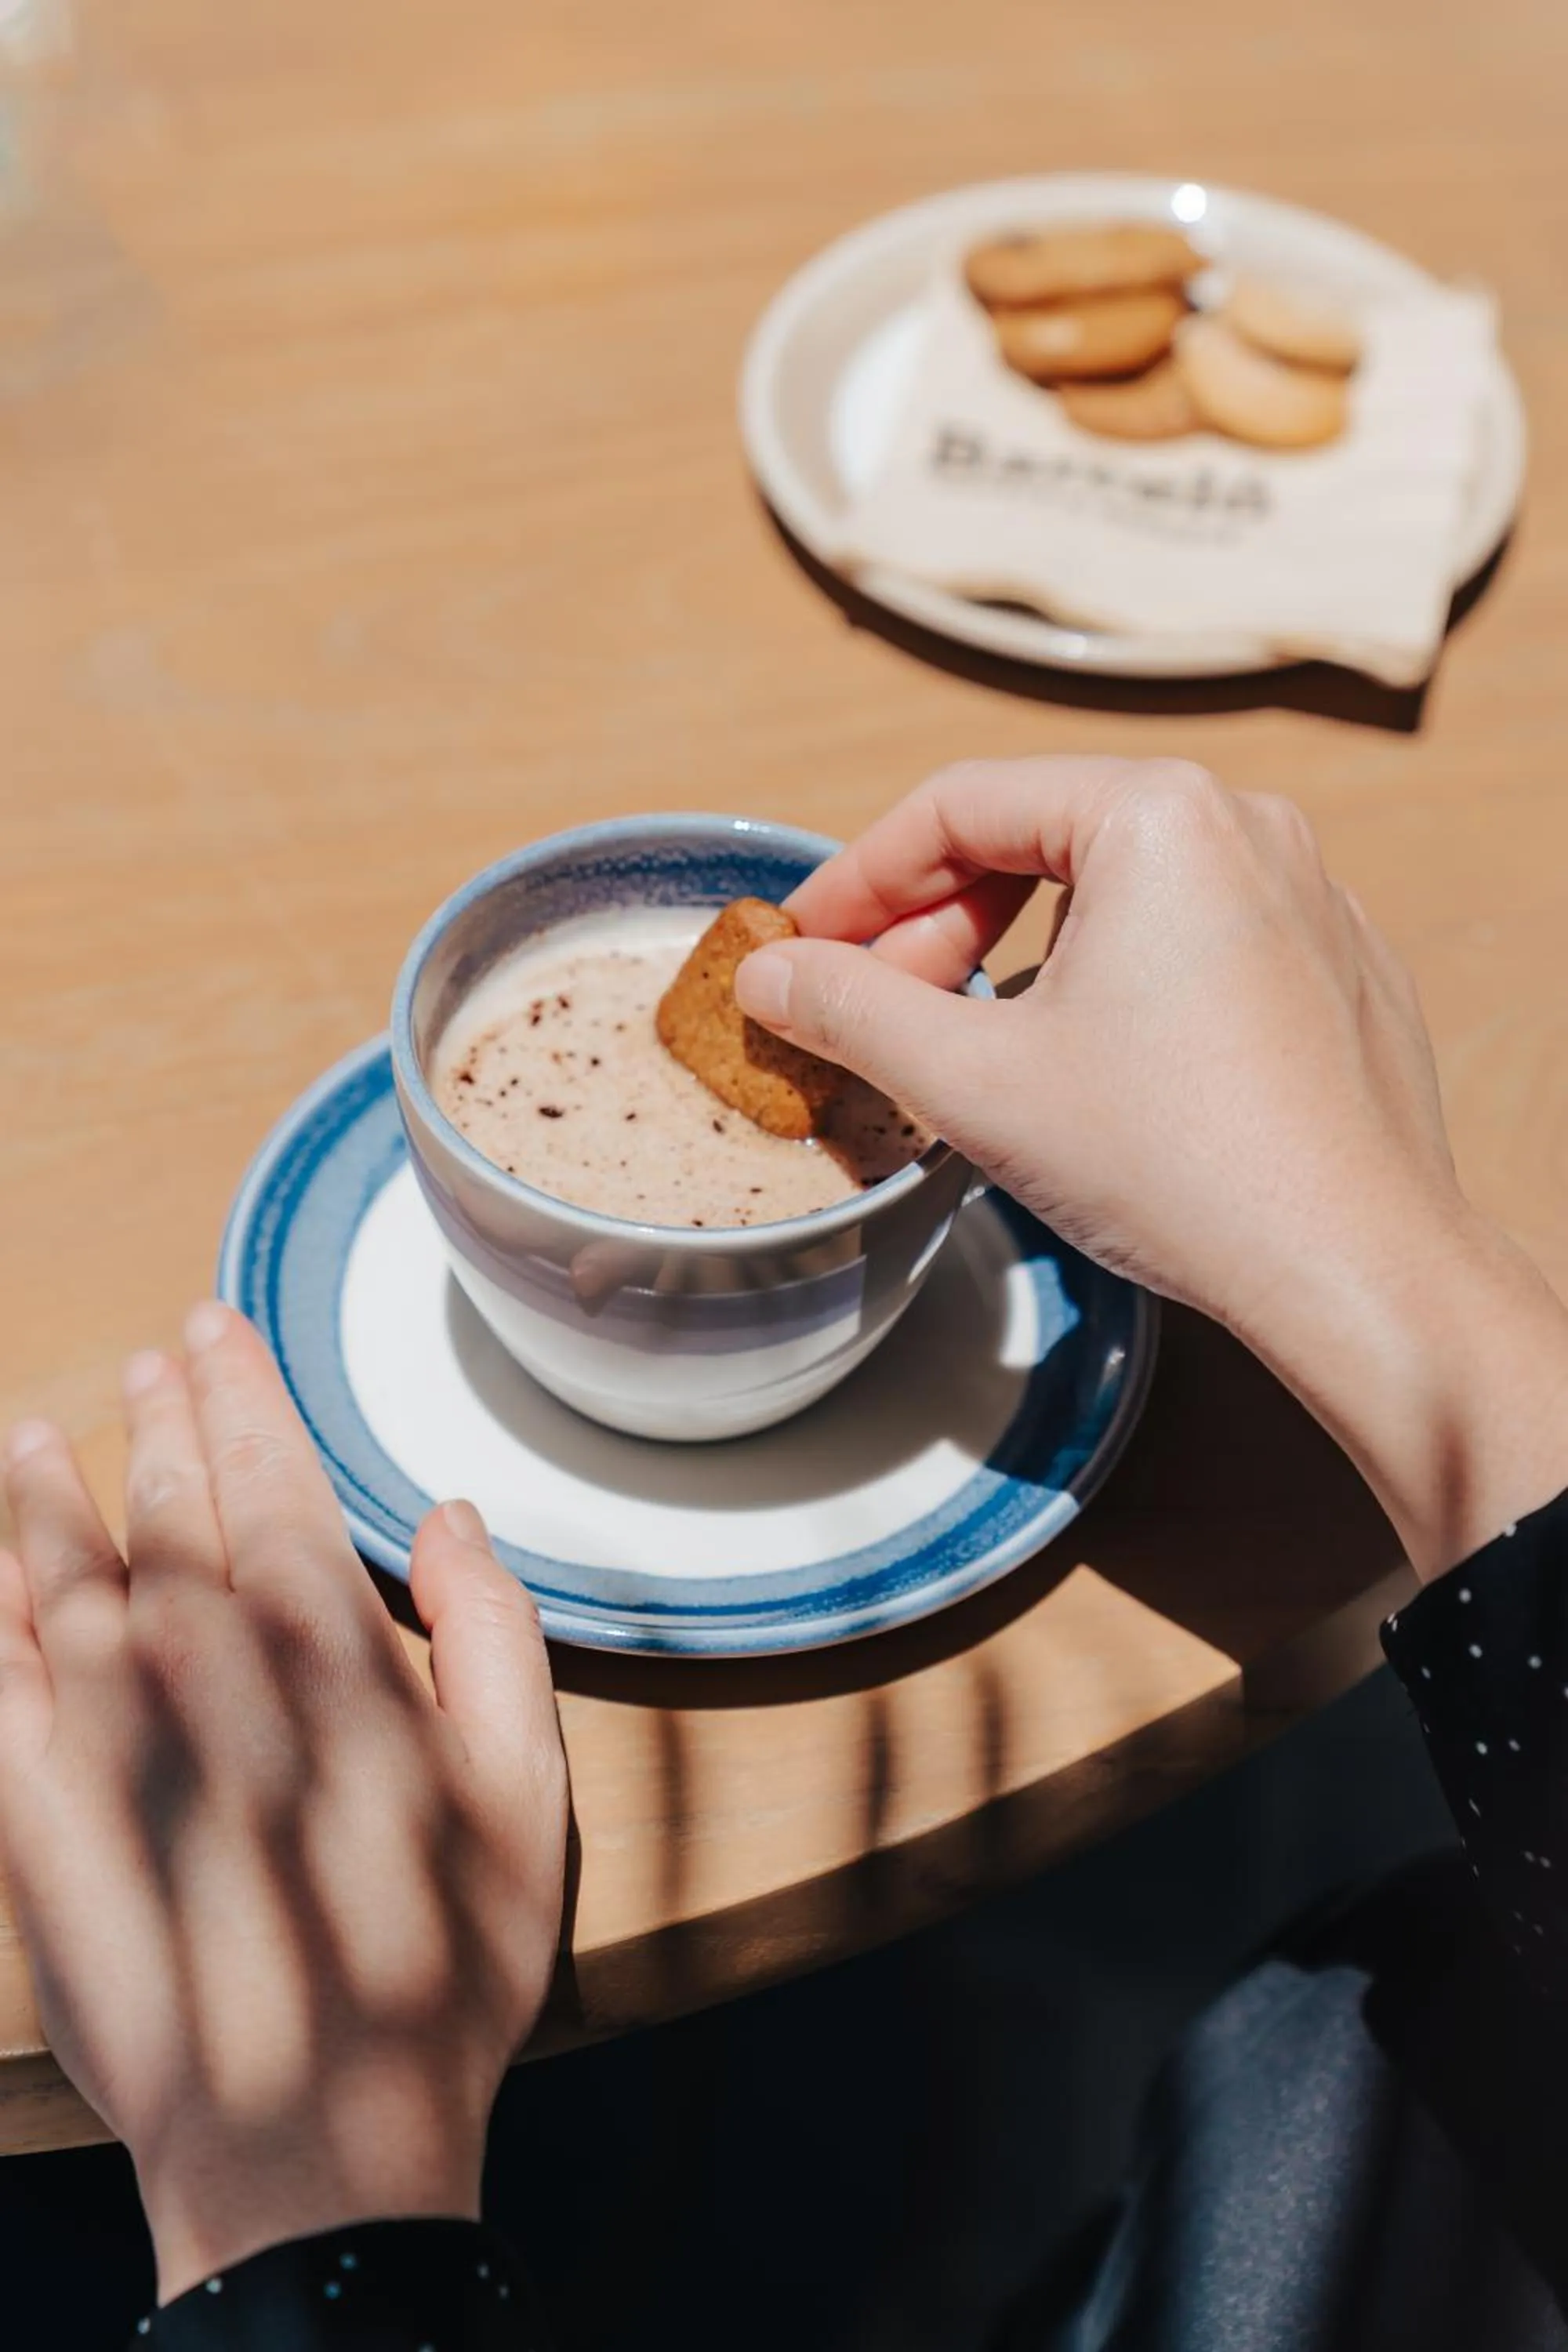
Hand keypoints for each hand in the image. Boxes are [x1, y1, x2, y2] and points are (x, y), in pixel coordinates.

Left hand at [0, 1303, 566, 2303]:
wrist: (316, 2145)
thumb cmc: (442, 1972)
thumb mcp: (527, 1804)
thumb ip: (499, 1642)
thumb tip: (454, 1517)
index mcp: (332, 1667)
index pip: (276, 1494)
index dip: (243, 1406)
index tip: (215, 1335)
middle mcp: (212, 1684)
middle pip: (176, 1518)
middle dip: (163, 1427)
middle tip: (153, 1355)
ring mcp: (116, 1751)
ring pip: (72, 1585)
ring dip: (56, 1501)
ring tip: (43, 1434)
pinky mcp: (44, 1827)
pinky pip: (2, 1690)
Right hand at [736, 755, 1567, 1577]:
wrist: (1354, 1269)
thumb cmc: (1178, 1165)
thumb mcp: (972, 1080)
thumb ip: (851, 1008)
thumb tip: (768, 974)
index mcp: (1157, 815)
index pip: (959, 806)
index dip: (858, 879)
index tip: (803, 948)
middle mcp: (1246, 826)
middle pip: (1040, 835)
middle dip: (938, 920)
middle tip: (876, 1010)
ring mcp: (1307, 896)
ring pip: (1117, 891)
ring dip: (1019, 953)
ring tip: (971, 1044)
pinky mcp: (1336, 969)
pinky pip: (1193, 940)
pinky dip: (1113, 981)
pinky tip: (1084, 1069)